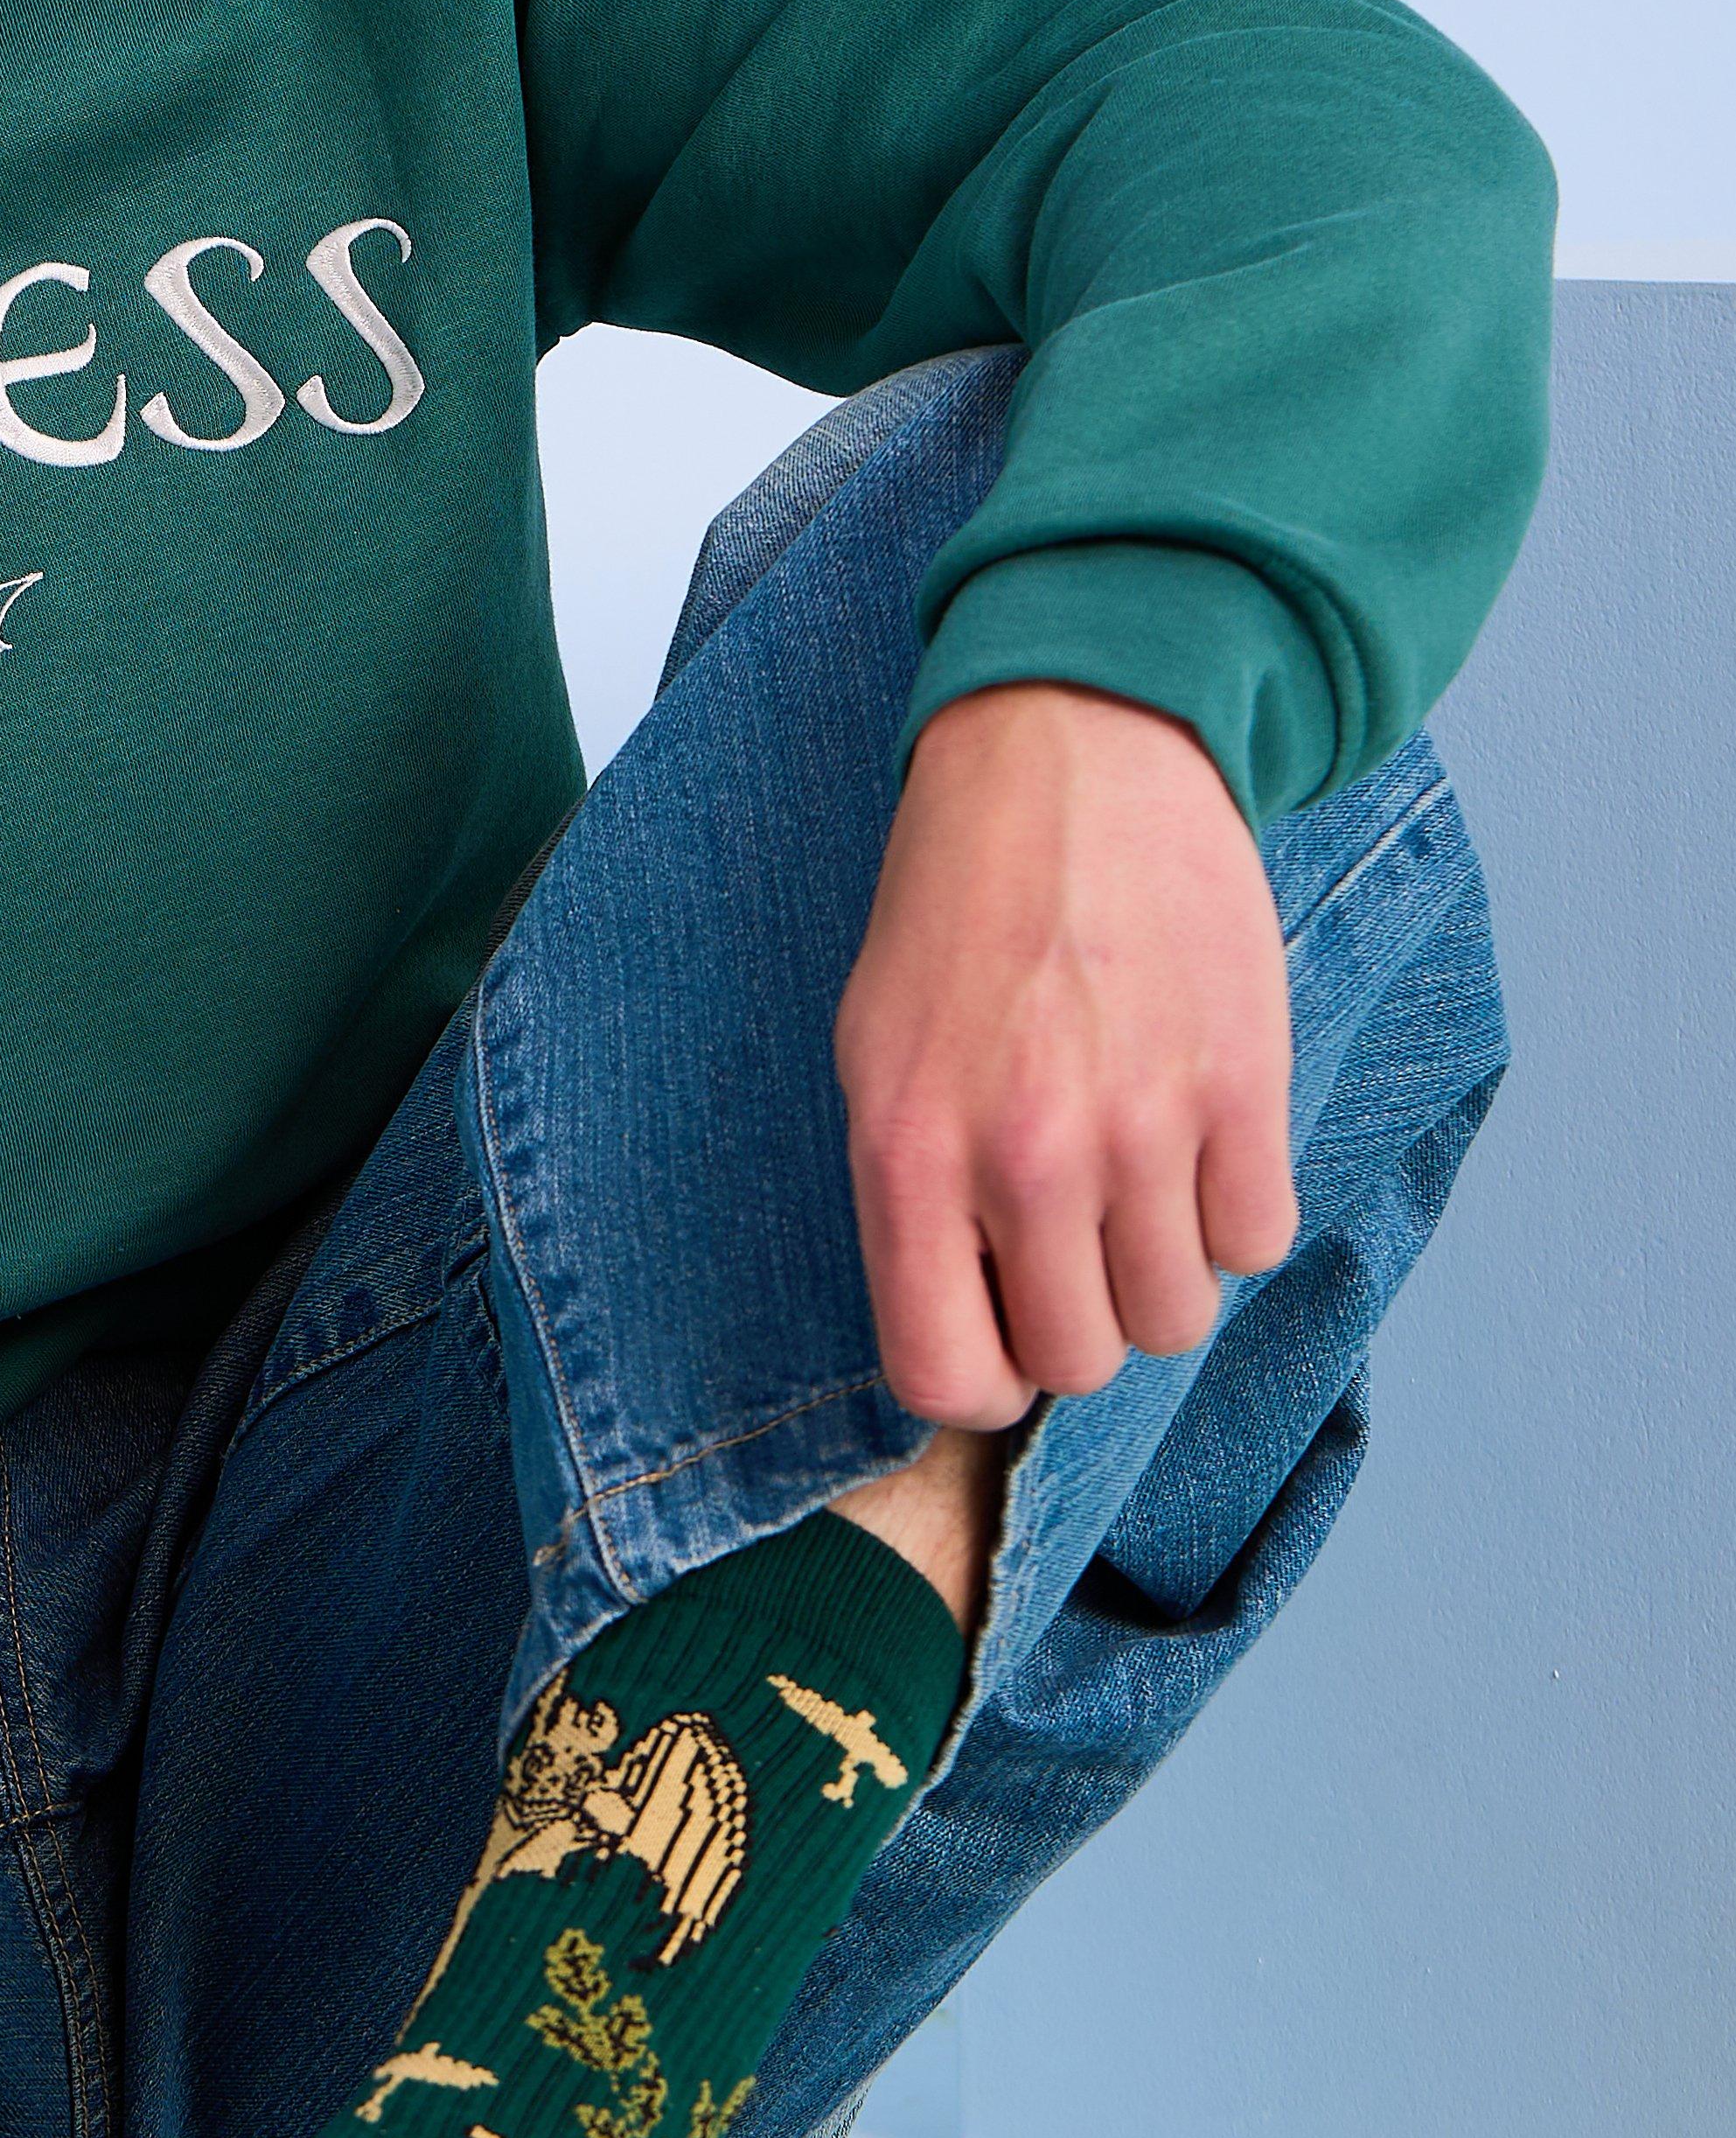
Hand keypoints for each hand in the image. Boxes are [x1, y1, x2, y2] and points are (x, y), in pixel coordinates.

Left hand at [835, 679, 1296, 1431]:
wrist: (1070, 760)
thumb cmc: (959, 913)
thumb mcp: (880, 1057)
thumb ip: (916, 1202)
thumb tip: (973, 1334)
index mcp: (908, 1154)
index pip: (948, 1377)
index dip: (985, 1378)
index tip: (1001, 1333)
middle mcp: (1022, 1156)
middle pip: (1083, 1360)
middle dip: (1081, 1318)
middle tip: (1074, 1236)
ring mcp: (1141, 1125)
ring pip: (1179, 1317)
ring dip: (1163, 1268)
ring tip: (1137, 1176)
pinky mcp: (1244, 1087)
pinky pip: (1257, 1240)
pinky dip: (1235, 1211)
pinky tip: (1199, 1137)